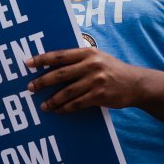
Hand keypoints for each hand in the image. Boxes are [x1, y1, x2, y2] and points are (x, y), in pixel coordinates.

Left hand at [26, 47, 141, 112]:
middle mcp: (91, 65)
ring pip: (68, 92)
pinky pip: (78, 104)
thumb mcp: (97, 57)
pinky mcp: (100, 95)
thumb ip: (78, 58)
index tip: (27, 63)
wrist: (136, 83)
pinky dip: (66, 108)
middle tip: (30, 88)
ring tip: (43, 106)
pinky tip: (58, 111)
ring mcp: (96, 80)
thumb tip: (51, 63)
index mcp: (88, 52)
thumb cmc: (112, 69)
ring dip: (53, 100)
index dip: (42, 59)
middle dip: (42, 81)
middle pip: (60, 74)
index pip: (60, 55)